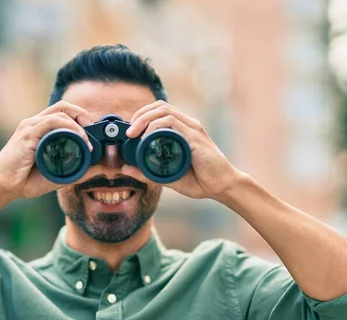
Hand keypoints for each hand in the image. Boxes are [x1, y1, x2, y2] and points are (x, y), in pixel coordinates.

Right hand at [0, 101, 93, 200]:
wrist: (4, 187)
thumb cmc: (26, 181)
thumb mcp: (59, 175)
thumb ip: (79, 171)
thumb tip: (101, 168)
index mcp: (40, 130)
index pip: (63, 113)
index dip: (81, 117)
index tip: (94, 132)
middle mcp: (34, 124)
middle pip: (63, 107)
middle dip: (83, 115)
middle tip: (95, 131)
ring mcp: (30, 126)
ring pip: (60, 112)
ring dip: (78, 124)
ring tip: (88, 140)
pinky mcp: (27, 134)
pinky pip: (51, 122)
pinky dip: (68, 127)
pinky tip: (78, 137)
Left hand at [123, 101, 239, 198]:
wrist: (222, 186)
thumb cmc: (199, 180)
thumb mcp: (166, 176)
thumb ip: (146, 172)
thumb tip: (124, 168)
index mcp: (183, 129)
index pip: (160, 110)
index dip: (142, 115)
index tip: (130, 131)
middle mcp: (188, 125)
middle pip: (160, 106)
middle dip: (140, 115)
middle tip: (128, 132)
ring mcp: (193, 129)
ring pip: (165, 111)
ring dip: (144, 119)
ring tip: (133, 134)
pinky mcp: (195, 138)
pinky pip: (173, 124)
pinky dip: (156, 128)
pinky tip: (147, 138)